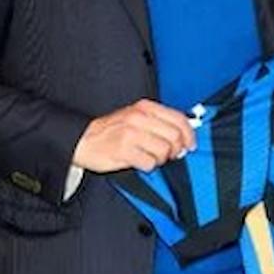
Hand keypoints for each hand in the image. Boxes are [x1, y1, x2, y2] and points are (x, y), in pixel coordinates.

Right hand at [71, 99, 196, 172]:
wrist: (84, 139)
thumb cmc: (113, 130)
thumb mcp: (137, 117)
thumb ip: (160, 121)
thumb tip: (185, 134)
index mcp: (145, 108)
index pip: (179, 119)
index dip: (189, 134)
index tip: (190, 145)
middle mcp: (139, 118)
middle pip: (174, 136)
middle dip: (176, 149)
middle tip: (170, 155)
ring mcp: (131, 134)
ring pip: (164, 150)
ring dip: (161, 159)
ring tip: (150, 157)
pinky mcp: (124, 150)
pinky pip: (149, 163)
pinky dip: (148, 166)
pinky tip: (140, 161)